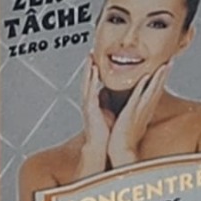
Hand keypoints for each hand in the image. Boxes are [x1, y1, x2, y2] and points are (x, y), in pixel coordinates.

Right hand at [73, 57, 111, 176]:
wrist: (100, 147)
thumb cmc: (105, 134)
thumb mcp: (107, 114)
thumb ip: (108, 104)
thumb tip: (113, 96)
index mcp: (93, 104)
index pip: (92, 84)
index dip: (93, 72)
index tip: (94, 60)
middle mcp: (89, 102)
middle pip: (87, 80)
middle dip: (88, 67)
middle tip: (90, 53)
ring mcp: (88, 104)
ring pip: (87, 83)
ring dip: (88, 70)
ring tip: (90, 57)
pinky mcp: (90, 107)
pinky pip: (90, 90)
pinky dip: (92, 80)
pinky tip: (94, 71)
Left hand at [106, 64, 168, 169]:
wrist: (120, 150)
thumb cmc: (123, 137)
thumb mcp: (129, 120)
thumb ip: (129, 110)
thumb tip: (125, 103)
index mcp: (144, 111)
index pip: (155, 92)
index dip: (161, 80)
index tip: (165, 68)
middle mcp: (145, 109)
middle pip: (157, 88)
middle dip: (164, 75)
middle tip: (171, 61)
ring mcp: (140, 109)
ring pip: (151, 90)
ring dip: (158, 78)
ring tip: (164, 65)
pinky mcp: (132, 111)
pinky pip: (139, 96)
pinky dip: (143, 86)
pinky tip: (146, 77)